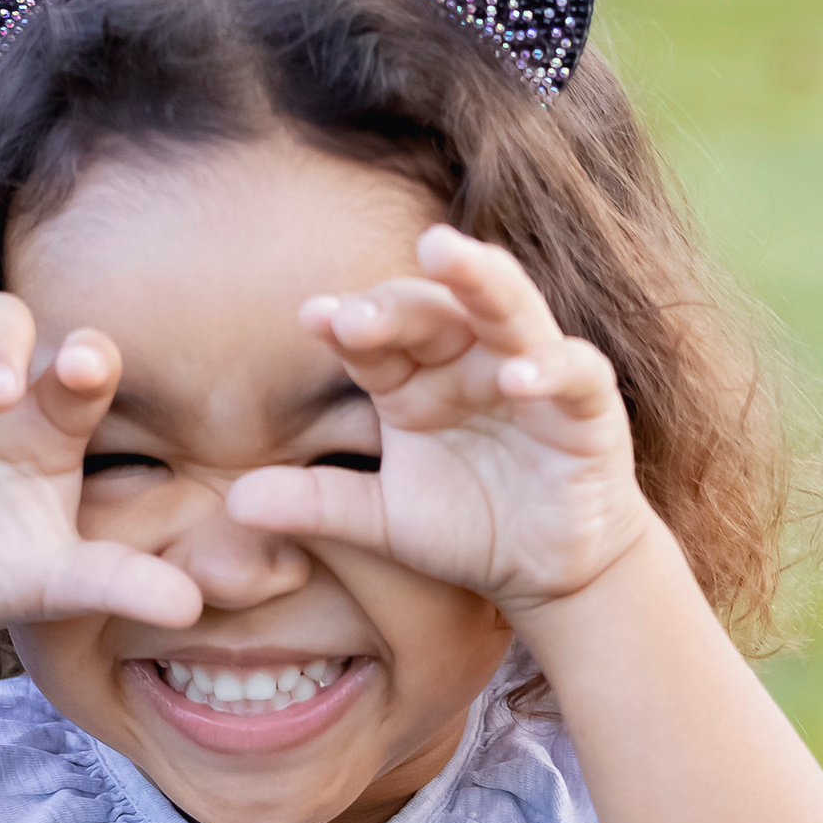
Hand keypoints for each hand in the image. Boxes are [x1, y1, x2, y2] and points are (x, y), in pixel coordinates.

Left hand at [228, 226, 652, 619]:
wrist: (548, 571)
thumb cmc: (468, 528)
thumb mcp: (382, 522)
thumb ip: (316, 505)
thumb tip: (234, 503)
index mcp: (415, 377)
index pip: (376, 337)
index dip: (347, 324)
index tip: (312, 318)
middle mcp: (469, 360)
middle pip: (432, 308)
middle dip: (395, 301)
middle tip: (355, 311)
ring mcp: (532, 372)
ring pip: (507, 307)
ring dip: (478, 279)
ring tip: (444, 252)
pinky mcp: (588, 403)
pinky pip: (572, 370)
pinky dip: (548, 368)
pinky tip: (515, 376)